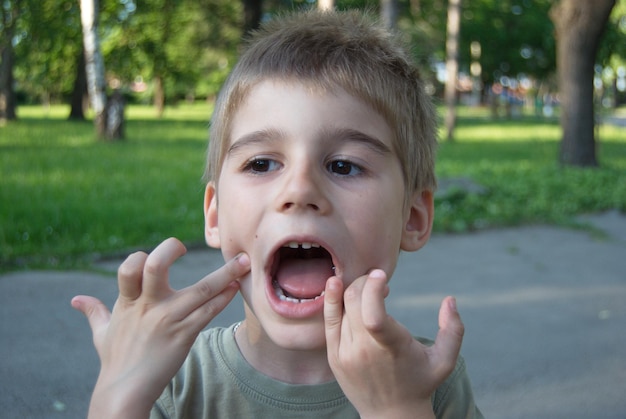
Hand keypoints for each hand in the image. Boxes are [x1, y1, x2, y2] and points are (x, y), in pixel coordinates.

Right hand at [71, 238, 249, 417]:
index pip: (130, 266)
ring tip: (243, 262)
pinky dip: (224, 298)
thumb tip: (77, 299)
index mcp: (128, 301)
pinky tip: (235, 288)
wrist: (124, 390)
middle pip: (157, 266)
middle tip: (183, 245)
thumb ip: (94, 311)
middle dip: (171, 249)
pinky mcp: (184, 335)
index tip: (158, 254)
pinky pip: (209, 312)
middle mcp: (148, 306)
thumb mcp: (101, 333)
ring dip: (225, 274)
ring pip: (200, 289)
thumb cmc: (115, 360)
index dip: (141, 256)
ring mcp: (168, 319)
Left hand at [323, 270, 463, 418]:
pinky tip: (336, 284)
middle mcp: (364, 350)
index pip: (373, 313)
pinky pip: (328, 320)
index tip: (382, 274)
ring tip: (368, 288)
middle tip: (378, 279)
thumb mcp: (445, 361)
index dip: (373, 287)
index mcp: (391, 348)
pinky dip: (331, 299)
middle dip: (365, 281)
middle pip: (354, 301)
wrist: (390, 414)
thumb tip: (450, 299)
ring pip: (341, 307)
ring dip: (354, 289)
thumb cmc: (420, 383)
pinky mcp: (334, 355)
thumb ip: (453, 330)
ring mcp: (345, 353)